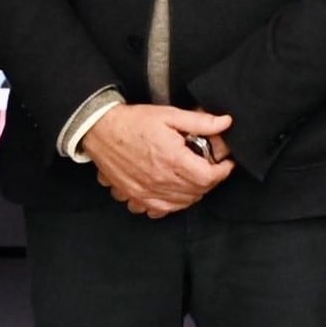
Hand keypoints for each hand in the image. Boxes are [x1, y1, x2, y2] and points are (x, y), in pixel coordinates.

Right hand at [87, 103, 234, 217]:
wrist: (99, 129)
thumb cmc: (133, 122)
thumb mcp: (170, 115)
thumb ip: (200, 122)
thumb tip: (225, 123)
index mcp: (172, 159)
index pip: (208, 177)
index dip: (222, 172)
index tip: (225, 164)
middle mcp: (160, 180)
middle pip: (197, 191)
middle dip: (210, 180)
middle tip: (210, 167)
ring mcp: (145, 191)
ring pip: (180, 203)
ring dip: (192, 193)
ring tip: (193, 178)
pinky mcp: (133, 196)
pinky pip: (158, 211)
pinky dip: (169, 205)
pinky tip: (171, 192)